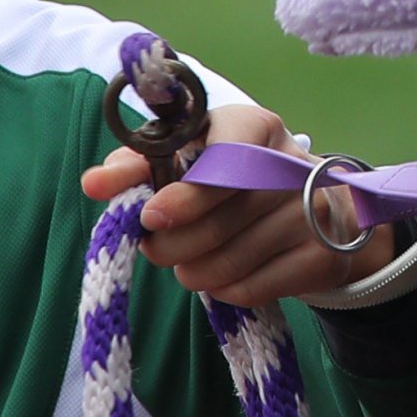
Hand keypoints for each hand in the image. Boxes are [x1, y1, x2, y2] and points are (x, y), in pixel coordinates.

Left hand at [82, 104, 371, 309]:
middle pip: (217, 220)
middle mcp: (292, 165)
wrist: (316, 207)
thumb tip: (93, 182)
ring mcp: (314, 211)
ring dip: (192, 271)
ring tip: (189, 263)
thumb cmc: (232, 177)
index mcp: (255, 127)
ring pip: (228, 260)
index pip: (224, 156)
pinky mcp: (323, 255)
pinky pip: (251, 288)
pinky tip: (226, 275)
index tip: (151, 216)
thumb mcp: (189, 158)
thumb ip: (138, 166)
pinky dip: (225, 290)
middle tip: (157, 248)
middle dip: (172, 245)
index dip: (185, 192)